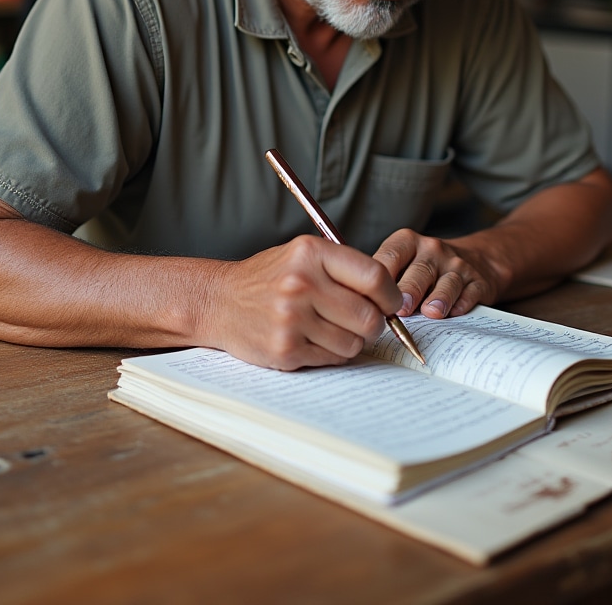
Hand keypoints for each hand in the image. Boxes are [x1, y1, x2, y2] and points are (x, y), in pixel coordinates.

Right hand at [205, 235, 403, 370]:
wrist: (219, 301)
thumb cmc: (269, 278)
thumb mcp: (302, 255)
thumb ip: (344, 268)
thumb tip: (393, 297)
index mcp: (310, 253)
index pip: (374, 277)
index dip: (391, 295)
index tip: (391, 303)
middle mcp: (301, 283)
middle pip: (369, 316)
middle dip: (375, 324)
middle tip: (365, 322)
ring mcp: (292, 319)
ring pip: (354, 343)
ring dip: (351, 341)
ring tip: (332, 329)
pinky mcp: (285, 349)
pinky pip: (332, 359)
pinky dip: (331, 353)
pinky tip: (313, 339)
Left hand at [373, 229, 503, 319]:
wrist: (474, 261)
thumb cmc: (425, 267)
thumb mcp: (402, 262)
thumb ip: (385, 278)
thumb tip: (365, 305)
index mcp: (407, 242)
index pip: (391, 255)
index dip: (381, 278)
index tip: (373, 297)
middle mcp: (433, 250)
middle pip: (419, 271)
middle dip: (409, 290)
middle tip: (400, 309)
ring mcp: (457, 265)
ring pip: (447, 282)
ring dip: (439, 298)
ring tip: (431, 313)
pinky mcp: (477, 282)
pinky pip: (470, 292)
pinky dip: (463, 303)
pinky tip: (457, 312)